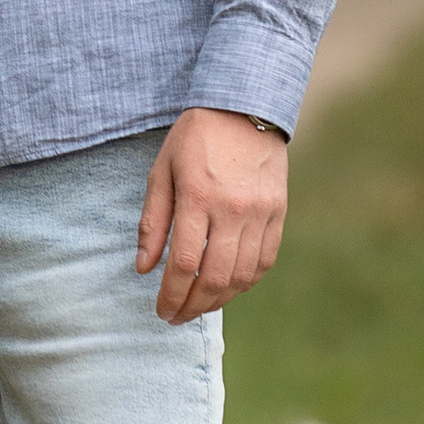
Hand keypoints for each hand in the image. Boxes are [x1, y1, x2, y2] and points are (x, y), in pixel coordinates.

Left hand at [137, 107, 288, 323]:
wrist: (244, 107)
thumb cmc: (195, 138)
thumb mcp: (162, 171)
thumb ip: (153, 221)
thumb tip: (144, 268)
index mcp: (198, 196)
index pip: (183, 263)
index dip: (171, 295)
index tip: (162, 310)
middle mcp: (233, 209)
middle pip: (215, 277)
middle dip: (193, 306)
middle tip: (176, 317)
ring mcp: (261, 212)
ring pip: (243, 275)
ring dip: (219, 300)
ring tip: (199, 306)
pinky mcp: (279, 212)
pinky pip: (265, 260)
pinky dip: (246, 281)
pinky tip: (229, 287)